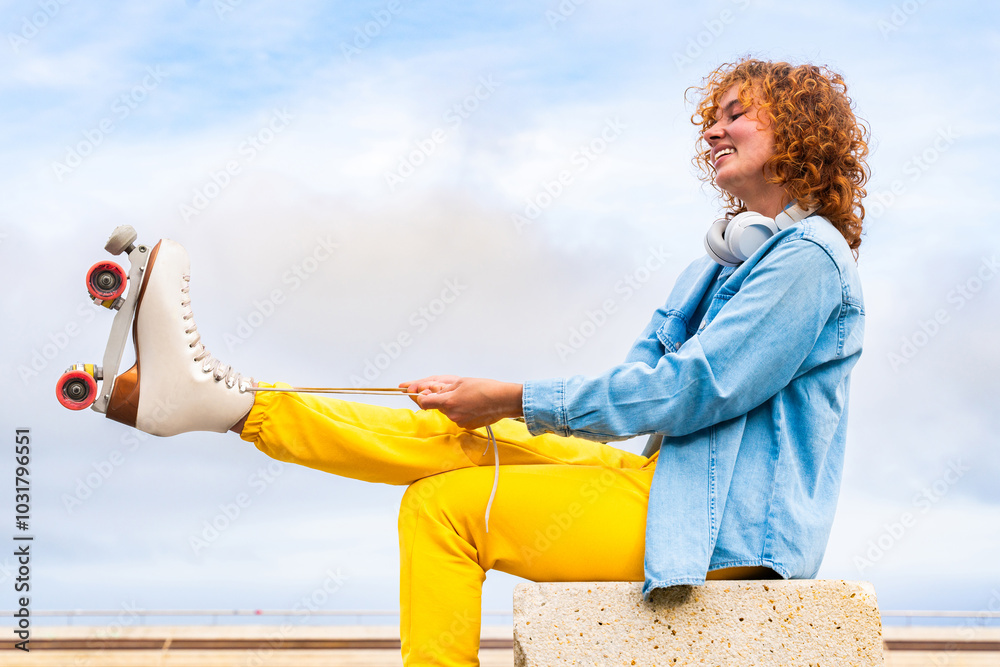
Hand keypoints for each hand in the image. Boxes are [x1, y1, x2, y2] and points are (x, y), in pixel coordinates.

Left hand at [399, 376, 522, 429]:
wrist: (504, 400)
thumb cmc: (485, 388)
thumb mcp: (460, 382)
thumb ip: (442, 388)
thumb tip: (427, 391)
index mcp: (447, 402)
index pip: (423, 402)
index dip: (419, 396)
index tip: (417, 392)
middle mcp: (451, 414)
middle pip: (437, 406)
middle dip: (440, 398)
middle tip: (454, 390)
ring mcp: (459, 422)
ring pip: (448, 412)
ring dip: (452, 404)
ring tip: (468, 396)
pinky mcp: (467, 426)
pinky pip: (458, 417)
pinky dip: (462, 411)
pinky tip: (473, 405)